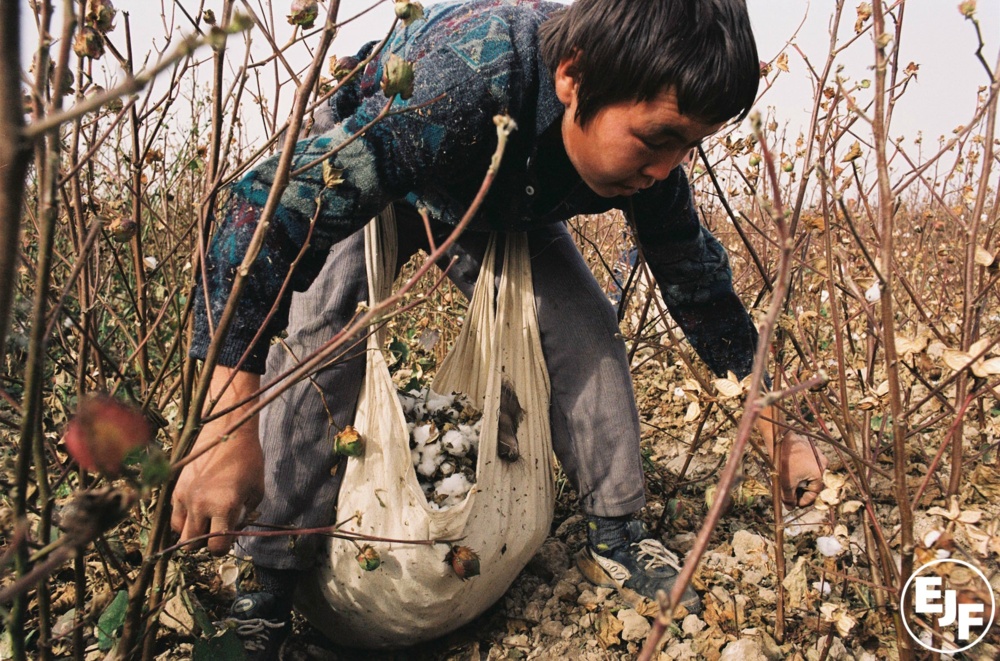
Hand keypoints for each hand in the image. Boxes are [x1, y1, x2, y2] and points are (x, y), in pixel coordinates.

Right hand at [170, 368, 262, 554]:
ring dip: (191, 532)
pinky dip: (183, 518)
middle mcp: (199, 505)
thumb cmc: (248, 460)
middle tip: (216, 530)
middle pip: (191, 546)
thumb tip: (234, 531)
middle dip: (204, 543)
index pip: (216, 546)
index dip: (223, 547)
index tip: (228, 538)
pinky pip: (174, 515)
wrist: (227, 431)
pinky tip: (197, 509)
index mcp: (223, 506)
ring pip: (178, 533)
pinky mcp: (176, 487)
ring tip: (205, 520)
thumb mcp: (257, 490)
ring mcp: (184, 496)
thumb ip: (244, 516)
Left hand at [755, 405, 828, 507]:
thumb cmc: (784, 461)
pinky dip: (800, 470)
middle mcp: (822, 464)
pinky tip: (789, 472)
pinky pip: (808, 464)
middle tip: (789, 496)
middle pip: (812, 483)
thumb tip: (790, 508)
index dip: (803, 501)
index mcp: (820, 473)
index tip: (793, 504)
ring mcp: (818, 455)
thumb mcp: (785, 483)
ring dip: (800, 481)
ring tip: (788, 484)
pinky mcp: (812, 449)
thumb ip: (789, 498)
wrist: (780, 438)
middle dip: (800, 491)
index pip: (814, 493)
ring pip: (809, 474)